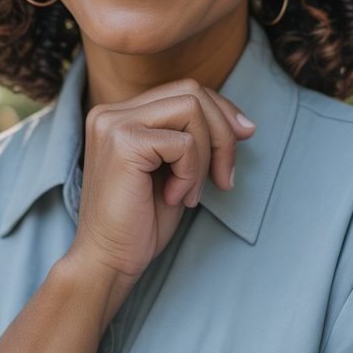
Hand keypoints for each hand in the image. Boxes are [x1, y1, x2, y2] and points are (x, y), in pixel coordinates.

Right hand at [67, 79, 255, 283]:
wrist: (108, 261)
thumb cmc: (141, 222)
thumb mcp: (175, 170)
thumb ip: (195, 140)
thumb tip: (244, 124)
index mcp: (121, 114)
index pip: (184, 90)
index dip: (221, 112)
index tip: (244, 139)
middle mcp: (112, 111)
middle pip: (191, 91)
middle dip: (222, 133)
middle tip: (225, 178)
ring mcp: (114, 123)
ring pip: (191, 108)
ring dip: (207, 154)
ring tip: (191, 192)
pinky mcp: (123, 142)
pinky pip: (184, 143)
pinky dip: (192, 173)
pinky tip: (175, 198)